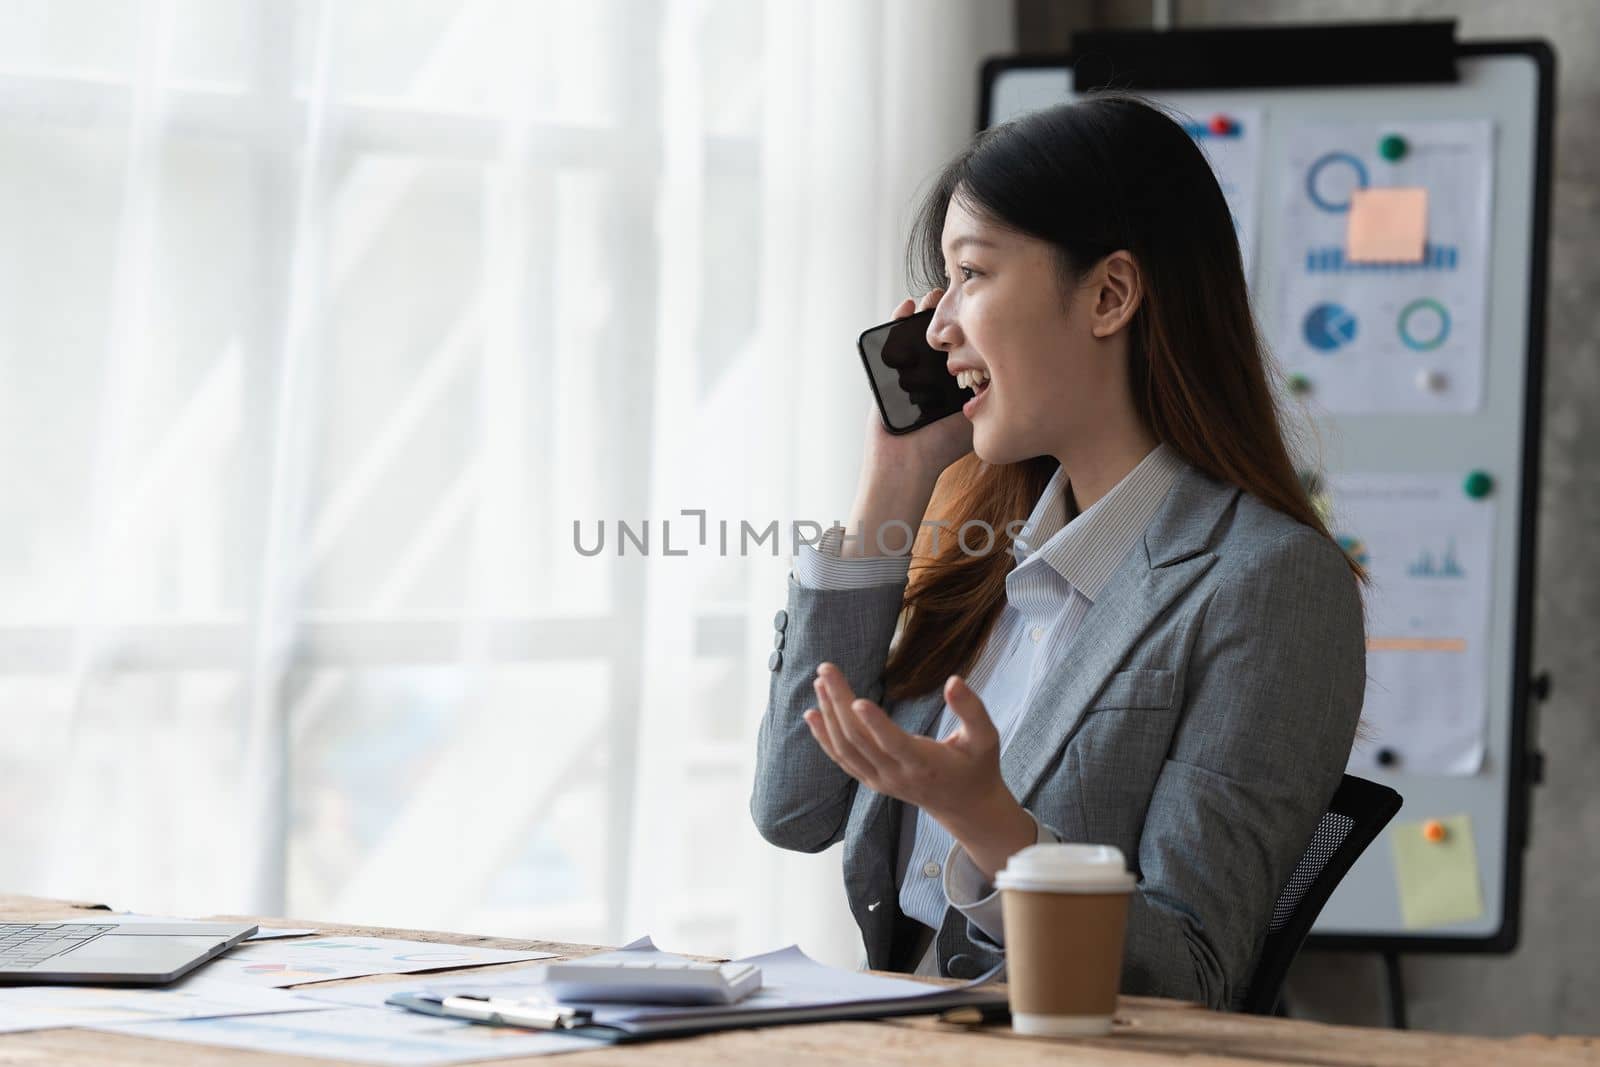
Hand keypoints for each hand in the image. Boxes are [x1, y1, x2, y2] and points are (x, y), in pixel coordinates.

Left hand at [802, 663, 1033, 875]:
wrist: (966, 807)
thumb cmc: (977, 766)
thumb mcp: (985, 737)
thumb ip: (971, 709)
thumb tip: (954, 680)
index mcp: (925, 764)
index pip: (894, 744)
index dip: (875, 724)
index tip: (857, 700)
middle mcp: (897, 775)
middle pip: (860, 740)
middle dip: (839, 703)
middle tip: (826, 669)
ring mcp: (881, 780)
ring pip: (846, 749)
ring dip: (829, 715)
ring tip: (819, 682)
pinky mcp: (872, 781)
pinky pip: (842, 759)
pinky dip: (824, 737)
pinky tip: (812, 714)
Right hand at [860, 289, 973, 483]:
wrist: (905, 463)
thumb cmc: (941, 447)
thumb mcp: (975, 417)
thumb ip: (990, 394)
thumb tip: (1014, 364)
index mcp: (957, 378)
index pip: (968, 341)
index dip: (974, 323)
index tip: (985, 305)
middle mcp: (935, 370)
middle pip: (946, 332)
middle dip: (952, 311)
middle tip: (961, 294)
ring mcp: (912, 368)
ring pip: (919, 330)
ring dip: (927, 310)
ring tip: (936, 296)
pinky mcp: (888, 368)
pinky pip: (891, 337)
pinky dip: (898, 318)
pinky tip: (908, 306)